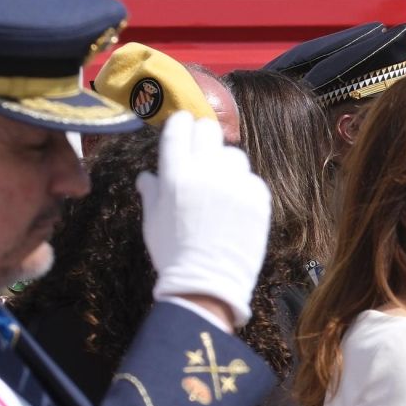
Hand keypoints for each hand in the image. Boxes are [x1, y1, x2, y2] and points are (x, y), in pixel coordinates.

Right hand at [139, 112, 271, 329]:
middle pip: (209, 131)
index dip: (181, 123)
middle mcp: (206, 172)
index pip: (180, 130)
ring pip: (234, 155)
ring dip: (226, 163)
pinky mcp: (259, 199)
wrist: (208, 282)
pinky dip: (244, 187)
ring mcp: (235, 184)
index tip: (184, 123)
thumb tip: (147, 175)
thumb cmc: (173, 253)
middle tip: (203, 146)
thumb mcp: (152, 221)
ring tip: (220, 183)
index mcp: (175, 174)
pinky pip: (252, 180)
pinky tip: (236, 204)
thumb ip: (152, 192)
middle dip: (204, 135)